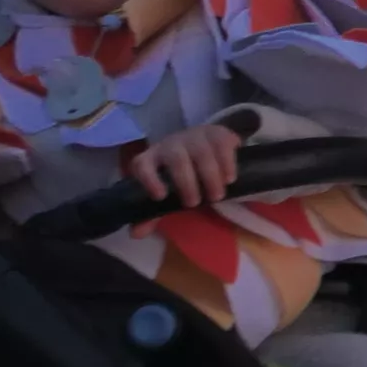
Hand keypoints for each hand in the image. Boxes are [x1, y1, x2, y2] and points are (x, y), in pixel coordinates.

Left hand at [125, 122, 244, 210]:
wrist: (201, 143)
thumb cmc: (179, 173)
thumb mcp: (165, 190)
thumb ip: (152, 212)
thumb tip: (136, 234)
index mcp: (151, 158)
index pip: (143, 165)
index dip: (149, 179)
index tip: (160, 196)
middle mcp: (170, 145)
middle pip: (177, 159)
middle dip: (187, 183)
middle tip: (195, 203)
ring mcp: (194, 136)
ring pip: (202, 152)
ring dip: (210, 176)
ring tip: (218, 196)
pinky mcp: (216, 132)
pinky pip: (222, 144)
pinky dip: (227, 163)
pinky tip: (230, 178)